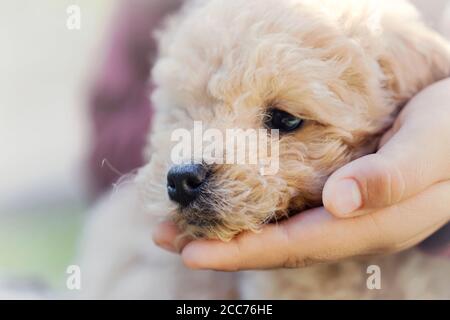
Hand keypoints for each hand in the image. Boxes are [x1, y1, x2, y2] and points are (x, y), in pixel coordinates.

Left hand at [153, 78, 449, 270]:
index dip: (244, 250)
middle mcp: (351, 226)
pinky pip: (288, 211)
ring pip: (278, 230)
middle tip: (166, 236)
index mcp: (372, 222)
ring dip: (228, 230)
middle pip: (278, 244)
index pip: (297, 244)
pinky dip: (251, 211)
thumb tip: (340, 200)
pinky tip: (227, 204)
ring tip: (180, 224)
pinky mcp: (337, 197)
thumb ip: (393, 174)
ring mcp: (343, 215)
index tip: (193, 252)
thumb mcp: (433, 143)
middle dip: (221, 245)